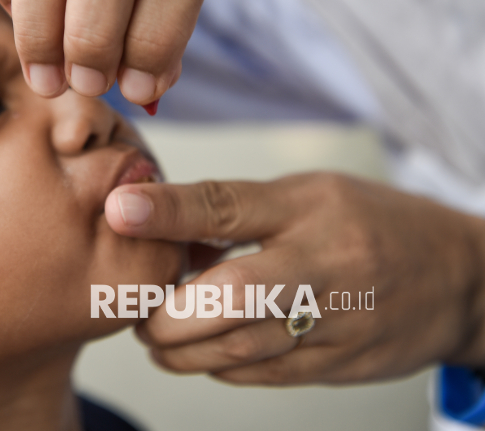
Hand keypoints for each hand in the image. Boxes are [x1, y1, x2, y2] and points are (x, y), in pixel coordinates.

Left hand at [104, 173, 484, 383]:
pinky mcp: (336, 367)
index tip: (119, 211)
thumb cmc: (370, 223)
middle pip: (228, 296)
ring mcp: (334, 325)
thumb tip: (160, 219)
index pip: (230, 207)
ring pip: (237, 349)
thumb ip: (237, 207)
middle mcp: (325, 267)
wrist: (457, 280)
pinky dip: (217, 367)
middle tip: (134, 307)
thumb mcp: (309, 194)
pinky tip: (200, 353)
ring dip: (180, 348)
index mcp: (313, 211)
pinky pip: (259, 374)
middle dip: (166, 310)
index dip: (169, 210)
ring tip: (155, 335)